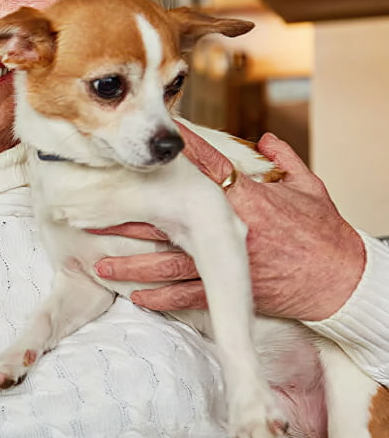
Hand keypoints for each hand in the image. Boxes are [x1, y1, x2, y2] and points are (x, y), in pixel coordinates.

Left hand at [91, 127, 364, 320]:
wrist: (343, 282)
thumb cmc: (327, 236)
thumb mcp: (310, 192)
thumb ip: (285, 163)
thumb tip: (266, 140)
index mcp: (250, 201)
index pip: (211, 170)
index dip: (183, 156)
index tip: (156, 144)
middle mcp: (232, 231)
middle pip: (171, 219)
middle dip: (131, 216)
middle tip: (95, 212)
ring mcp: (228, 263)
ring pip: (170, 263)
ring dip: (134, 264)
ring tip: (101, 263)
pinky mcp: (231, 291)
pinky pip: (187, 295)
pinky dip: (161, 297)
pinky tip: (135, 296)